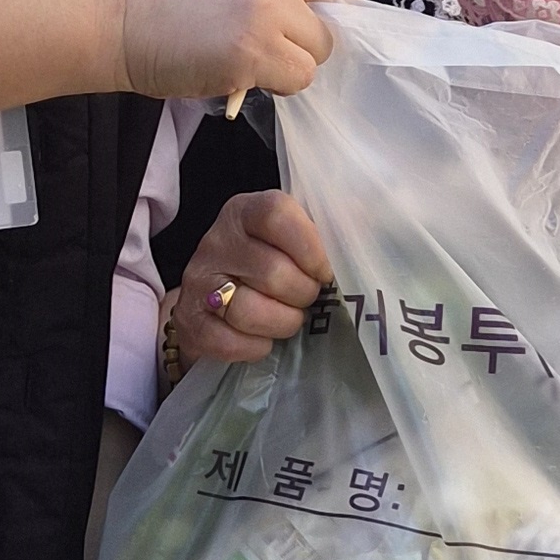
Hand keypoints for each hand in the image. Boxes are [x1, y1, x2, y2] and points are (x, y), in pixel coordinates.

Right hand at [112, 0, 357, 102]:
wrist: (109, 17)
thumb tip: (322, 2)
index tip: (318, 12)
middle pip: (339, 0)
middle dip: (317, 26)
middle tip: (283, 40)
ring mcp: (267, 4)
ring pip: (321, 46)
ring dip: (292, 58)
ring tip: (250, 55)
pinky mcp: (255, 49)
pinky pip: (300, 77)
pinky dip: (277, 84)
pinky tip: (242, 72)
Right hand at [174, 191, 332, 366]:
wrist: (217, 299)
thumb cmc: (274, 264)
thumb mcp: (298, 237)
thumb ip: (331, 231)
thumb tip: (370, 235)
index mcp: (247, 211)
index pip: (276, 216)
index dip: (310, 249)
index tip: (324, 271)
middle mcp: (217, 240)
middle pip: (272, 272)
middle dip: (302, 294)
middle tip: (306, 298)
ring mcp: (199, 279)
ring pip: (250, 311)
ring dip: (282, 323)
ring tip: (287, 318)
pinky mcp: (189, 318)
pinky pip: (228, 341)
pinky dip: (255, 348)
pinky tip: (262, 339)